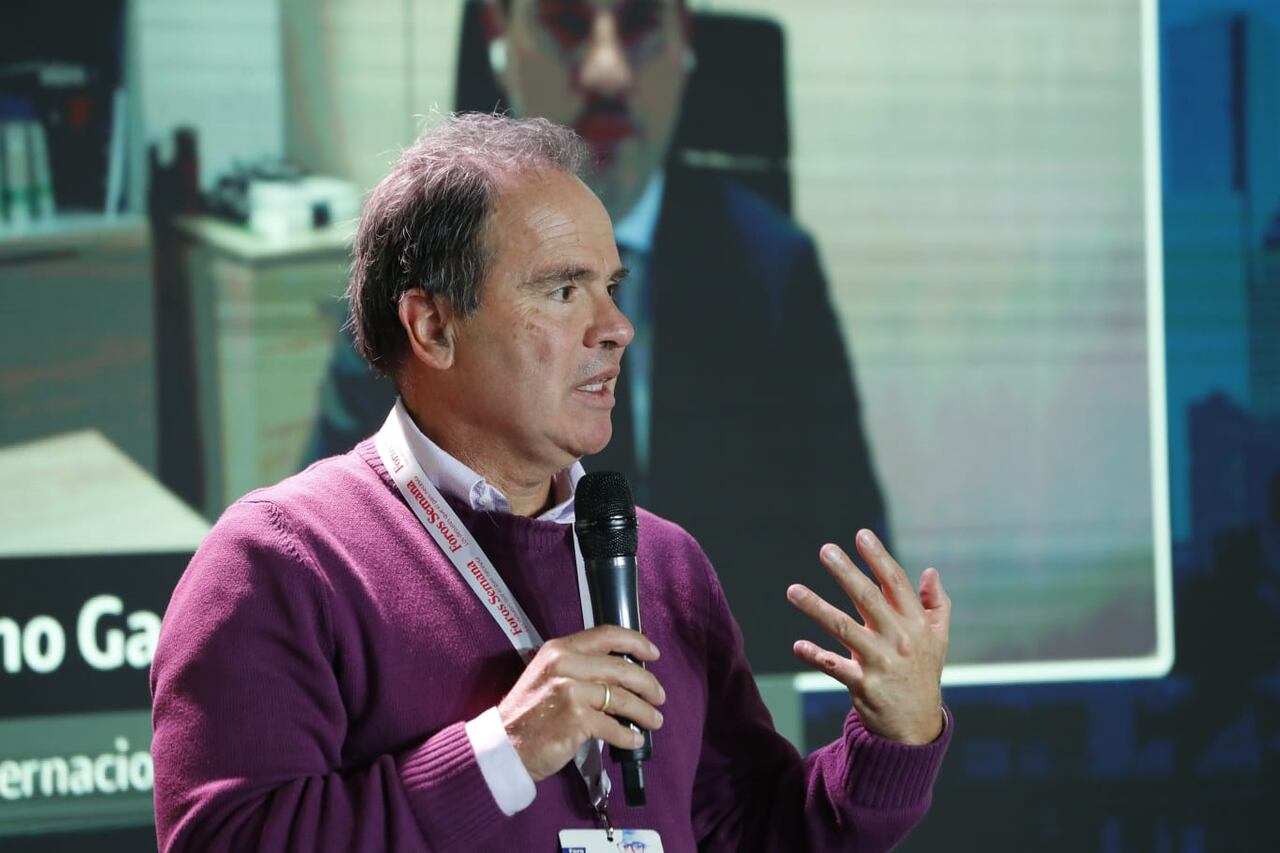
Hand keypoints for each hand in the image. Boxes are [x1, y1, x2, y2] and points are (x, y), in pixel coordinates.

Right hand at [497, 625, 665, 781]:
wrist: (504, 746)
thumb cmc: (528, 714)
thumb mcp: (548, 676)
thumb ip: (579, 667)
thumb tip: (622, 675)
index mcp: (560, 649)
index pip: (607, 635)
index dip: (636, 642)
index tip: (653, 654)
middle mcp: (565, 664)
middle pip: (621, 669)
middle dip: (648, 684)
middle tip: (659, 696)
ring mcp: (569, 691)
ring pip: (622, 698)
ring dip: (644, 712)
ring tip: (655, 721)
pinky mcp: (575, 719)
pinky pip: (613, 726)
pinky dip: (628, 735)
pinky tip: (634, 740)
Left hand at [787, 529, 949, 744]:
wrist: (917, 727)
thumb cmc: (923, 673)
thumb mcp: (938, 639)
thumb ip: (936, 604)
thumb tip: (930, 572)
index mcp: (915, 624)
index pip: (896, 584)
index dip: (879, 558)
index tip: (862, 535)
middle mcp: (899, 639)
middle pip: (869, 599)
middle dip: (846, 573)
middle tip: (826, 550)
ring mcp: (880, 662)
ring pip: (844, 628)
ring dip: (817, 608)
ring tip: (792, 590)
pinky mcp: (863, 685)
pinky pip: (834, 666)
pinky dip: (815, 655)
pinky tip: (798, 646)